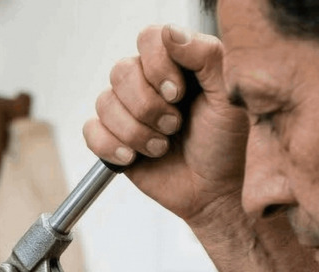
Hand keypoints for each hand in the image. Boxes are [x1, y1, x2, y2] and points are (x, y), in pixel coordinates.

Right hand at [83, 24, 248, 225]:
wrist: (209, 191)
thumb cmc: (223, 145)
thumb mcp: (227, 98)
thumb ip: (206, 57)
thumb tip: (170, 32)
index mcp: (177, 64)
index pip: (149, 39)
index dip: (157, 66)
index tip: (178, 94)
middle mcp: (148, 82)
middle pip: (121, 71)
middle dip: (148, 106)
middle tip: (174, 126)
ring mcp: (127, 110)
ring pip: (105, 102)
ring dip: (135, 132)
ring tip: (161, 147)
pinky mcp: (112, 138)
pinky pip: (91, 130)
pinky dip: (111, 146)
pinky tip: (133, 158)